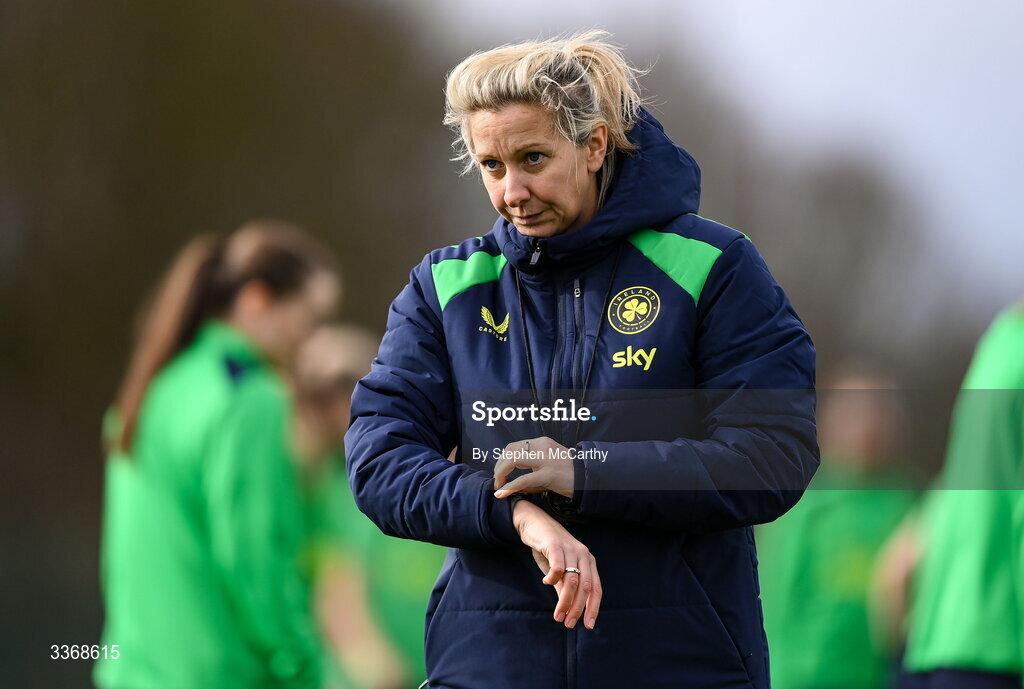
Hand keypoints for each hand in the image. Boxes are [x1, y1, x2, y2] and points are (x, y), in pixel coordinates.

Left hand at [493, 436, 573, 498]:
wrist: (588, 477)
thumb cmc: (568, 473)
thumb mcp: (548, 463)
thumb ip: (531, 467)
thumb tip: (512, 480)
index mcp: (542, 443)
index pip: (514, 446)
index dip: (502, 459)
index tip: (500, 473)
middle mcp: (542, 447)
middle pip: (510, 451)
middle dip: (499, 466)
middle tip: (498, 481)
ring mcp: (545, 460)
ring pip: (513, 461)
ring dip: (501, 474)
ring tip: (499, 486)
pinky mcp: (548, 474)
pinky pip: (523, 479)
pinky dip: (509, 486)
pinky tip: (502, 493)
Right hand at [511, 500, 601, 629]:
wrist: (534, 523)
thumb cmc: (548, 548)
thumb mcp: (560, 570)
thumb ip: (565, 587)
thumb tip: (570, 610)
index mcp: (588, 561)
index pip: (596, 589)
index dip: (593, 608)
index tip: (588, 625)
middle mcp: (583, 554)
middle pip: (586, 587)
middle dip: (577, 609)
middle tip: (568, 623)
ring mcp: (570, 549)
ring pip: (573, 581)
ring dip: (565, 601)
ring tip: (557, 614)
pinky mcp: (555, 545)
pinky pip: (558, 568)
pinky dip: (553, 579)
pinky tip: (546, 582)